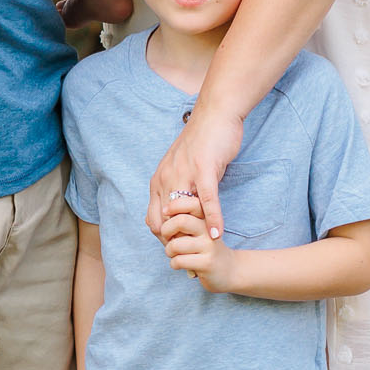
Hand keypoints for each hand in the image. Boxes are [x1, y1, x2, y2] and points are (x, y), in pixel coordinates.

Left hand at [147, 106, 243, 242]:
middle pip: (164, 220)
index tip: (178, 247)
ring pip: (183, 212)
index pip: (152, 218)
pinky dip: (212, 219)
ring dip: (192, 235)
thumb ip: (176, 186)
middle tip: (189, 256)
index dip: (163, 236)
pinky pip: (206, 201)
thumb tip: (176, 208)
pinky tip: (217, 234)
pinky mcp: (204, 170)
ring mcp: (185, 174)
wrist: (215, 113)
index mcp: (159, 179)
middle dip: (176, 241)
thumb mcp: (181, 166)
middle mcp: (167, 178)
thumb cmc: (201, 140)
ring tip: (203, 251)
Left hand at [161, 201, 242, 294]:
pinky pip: (179, 261)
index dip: (174, 205)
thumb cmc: (204, 248)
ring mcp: (209, 246)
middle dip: (166, 230)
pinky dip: (174, 264)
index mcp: (207, 218)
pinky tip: (179, 264)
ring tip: (173, 253)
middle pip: (181, 221)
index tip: (165, 212)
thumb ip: (182, 221)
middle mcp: (210, 229)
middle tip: (167, 237)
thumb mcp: (197, 230)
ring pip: (176, 244)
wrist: (228, 270)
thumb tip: (156, 216)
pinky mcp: (207, 263)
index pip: (191, 203)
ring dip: (169, 251)